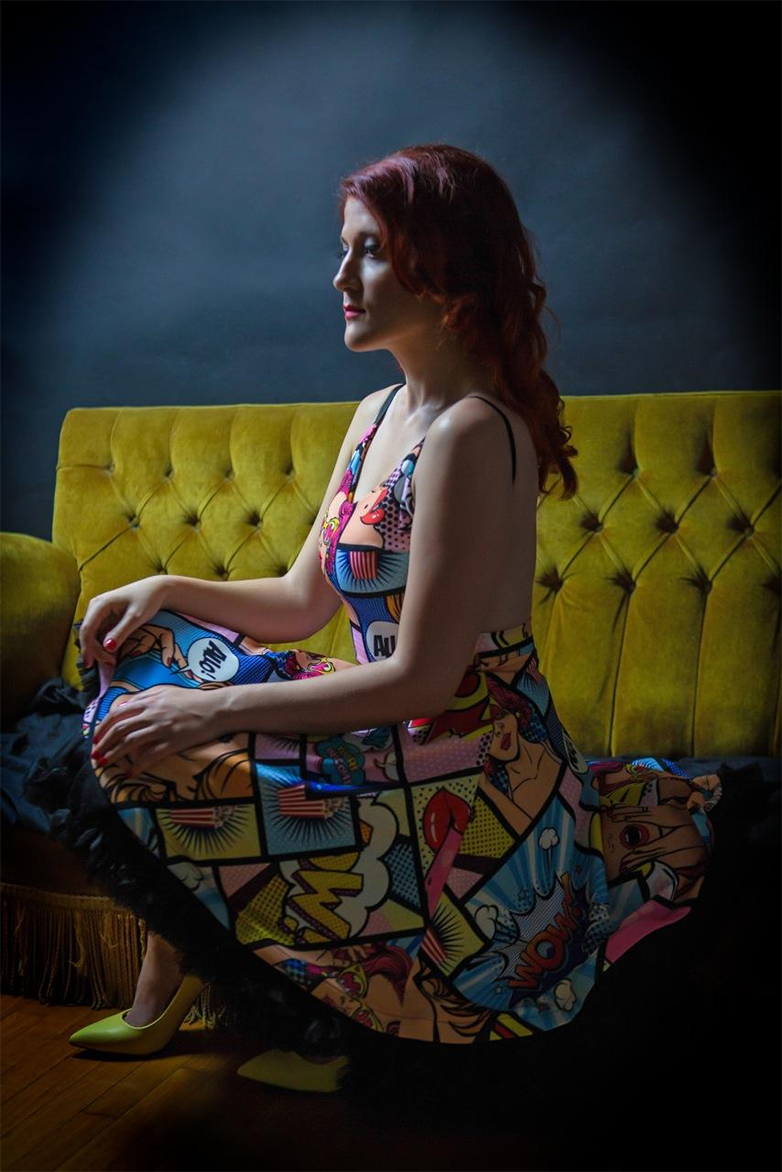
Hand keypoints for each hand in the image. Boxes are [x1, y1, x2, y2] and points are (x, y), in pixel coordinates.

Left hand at [91, 685, 224, 774]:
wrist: (216, 708)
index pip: (117, 713)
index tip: (95, 737)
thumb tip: (124, 706)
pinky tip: (130, 774)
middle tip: (95, 754)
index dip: (102, 727)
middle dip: (103, 743)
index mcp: (149, 700)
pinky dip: (137, 766)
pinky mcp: (173, 742)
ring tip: (105, 764)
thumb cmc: (192, 699)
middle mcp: (152, 714)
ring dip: (114, 755)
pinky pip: (150, 756)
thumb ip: (144, 697)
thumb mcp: (165, 691)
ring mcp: (162, 729)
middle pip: (119, 729)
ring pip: (130, 743)